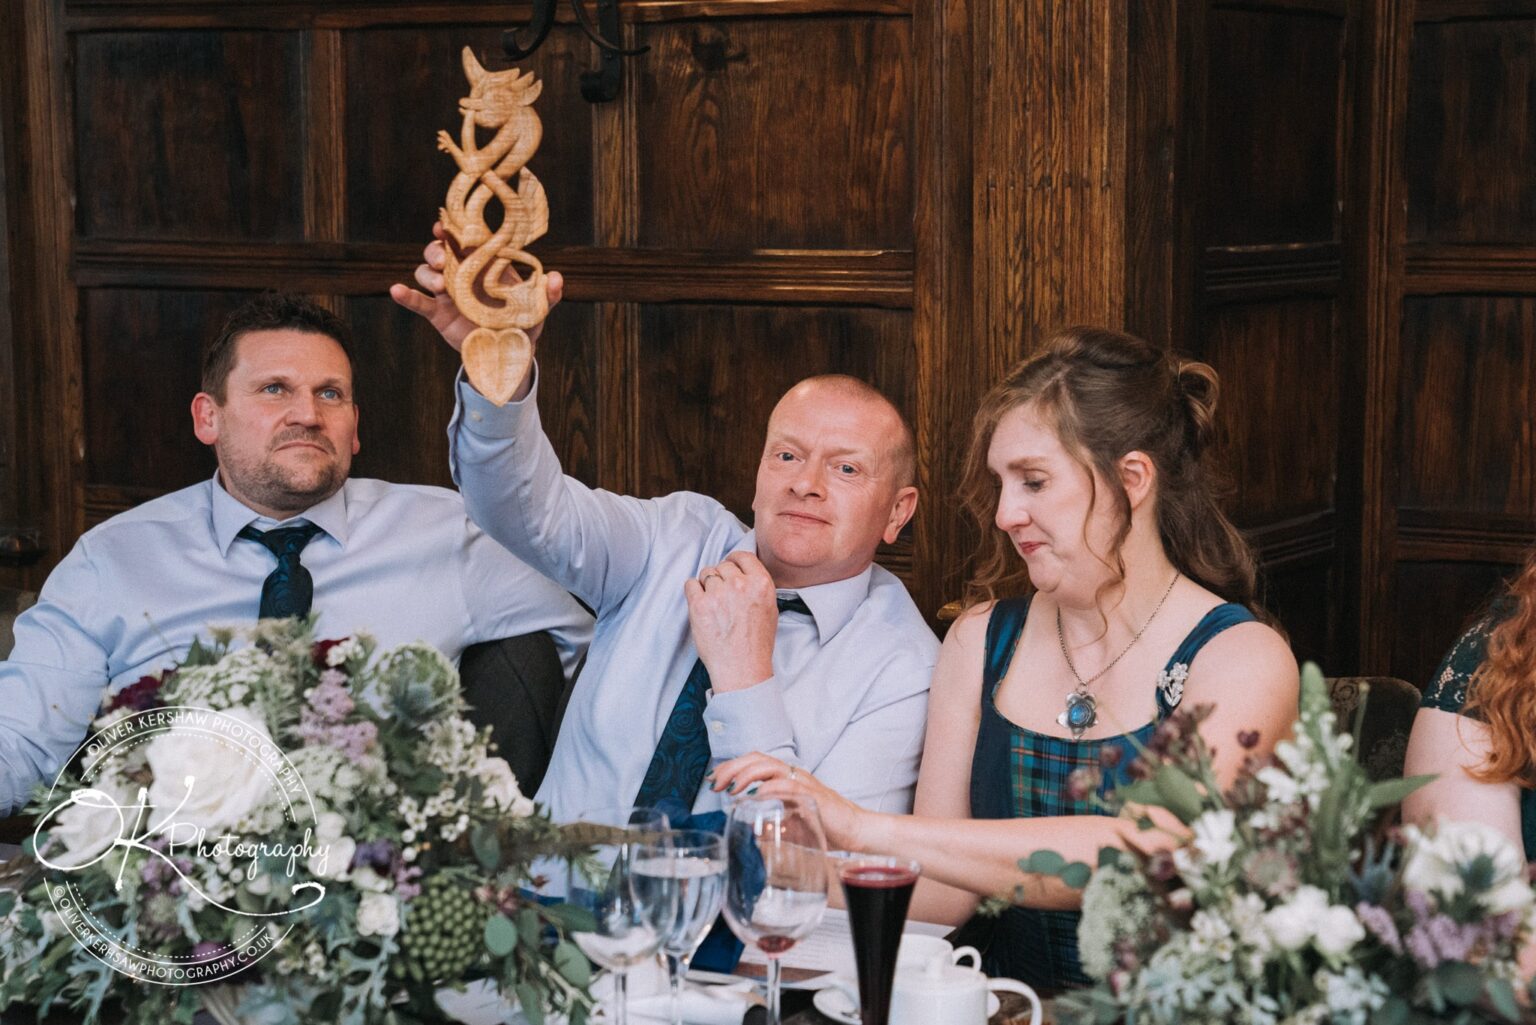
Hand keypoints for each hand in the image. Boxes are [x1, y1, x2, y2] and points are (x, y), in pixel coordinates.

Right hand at [388, 221, 563, 352]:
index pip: (465, 240)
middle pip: (438, 251)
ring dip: (427, 273)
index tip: (444, 225)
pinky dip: (405, 295)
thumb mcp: (537, 310)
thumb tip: (557, 279)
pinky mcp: (437, 313)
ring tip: (440, 286)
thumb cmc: (523, 323)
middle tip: (443, 260)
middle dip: (436, 251)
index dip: (452, 230)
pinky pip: (417, 301)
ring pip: (424, 272)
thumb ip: (548, 295)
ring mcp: (447, 292)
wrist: (508, 354)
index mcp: (484, 265)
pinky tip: (396, 291)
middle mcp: (462, 273)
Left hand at [683, 551, 776, 692]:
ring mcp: (718, 594)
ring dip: (707, 585)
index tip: (730, 567)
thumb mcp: (770, 609)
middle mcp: (740, 585)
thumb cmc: (756, 644)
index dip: (734, 561)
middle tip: (722, 596)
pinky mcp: (699, 605)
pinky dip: (693, 592)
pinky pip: (690, 584)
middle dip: (721, 578)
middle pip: (722, 565)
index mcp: (761, 584)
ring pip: (706, 573)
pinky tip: (701, 605)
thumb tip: (742, 572)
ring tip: (713, 604)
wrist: (742, 669)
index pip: (743, 556)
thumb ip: (757, 587)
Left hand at [709, 753, 865, 851]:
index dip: (732, 767)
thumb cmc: (825, 826)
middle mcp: (793, 775)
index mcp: (786, 778)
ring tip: (731, 787)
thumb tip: (751, 830)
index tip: (714, 780)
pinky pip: (788, 785)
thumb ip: (772, 822)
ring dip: (746, 774)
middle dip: (732, 768)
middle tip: (715, 782)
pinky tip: (756, 794)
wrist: (855, 831)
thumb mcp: (791, 823)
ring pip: (770, 766)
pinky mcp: (813, 795)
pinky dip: (770, 787)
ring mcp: (803, 783)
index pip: (754, 762)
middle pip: (757, 759)